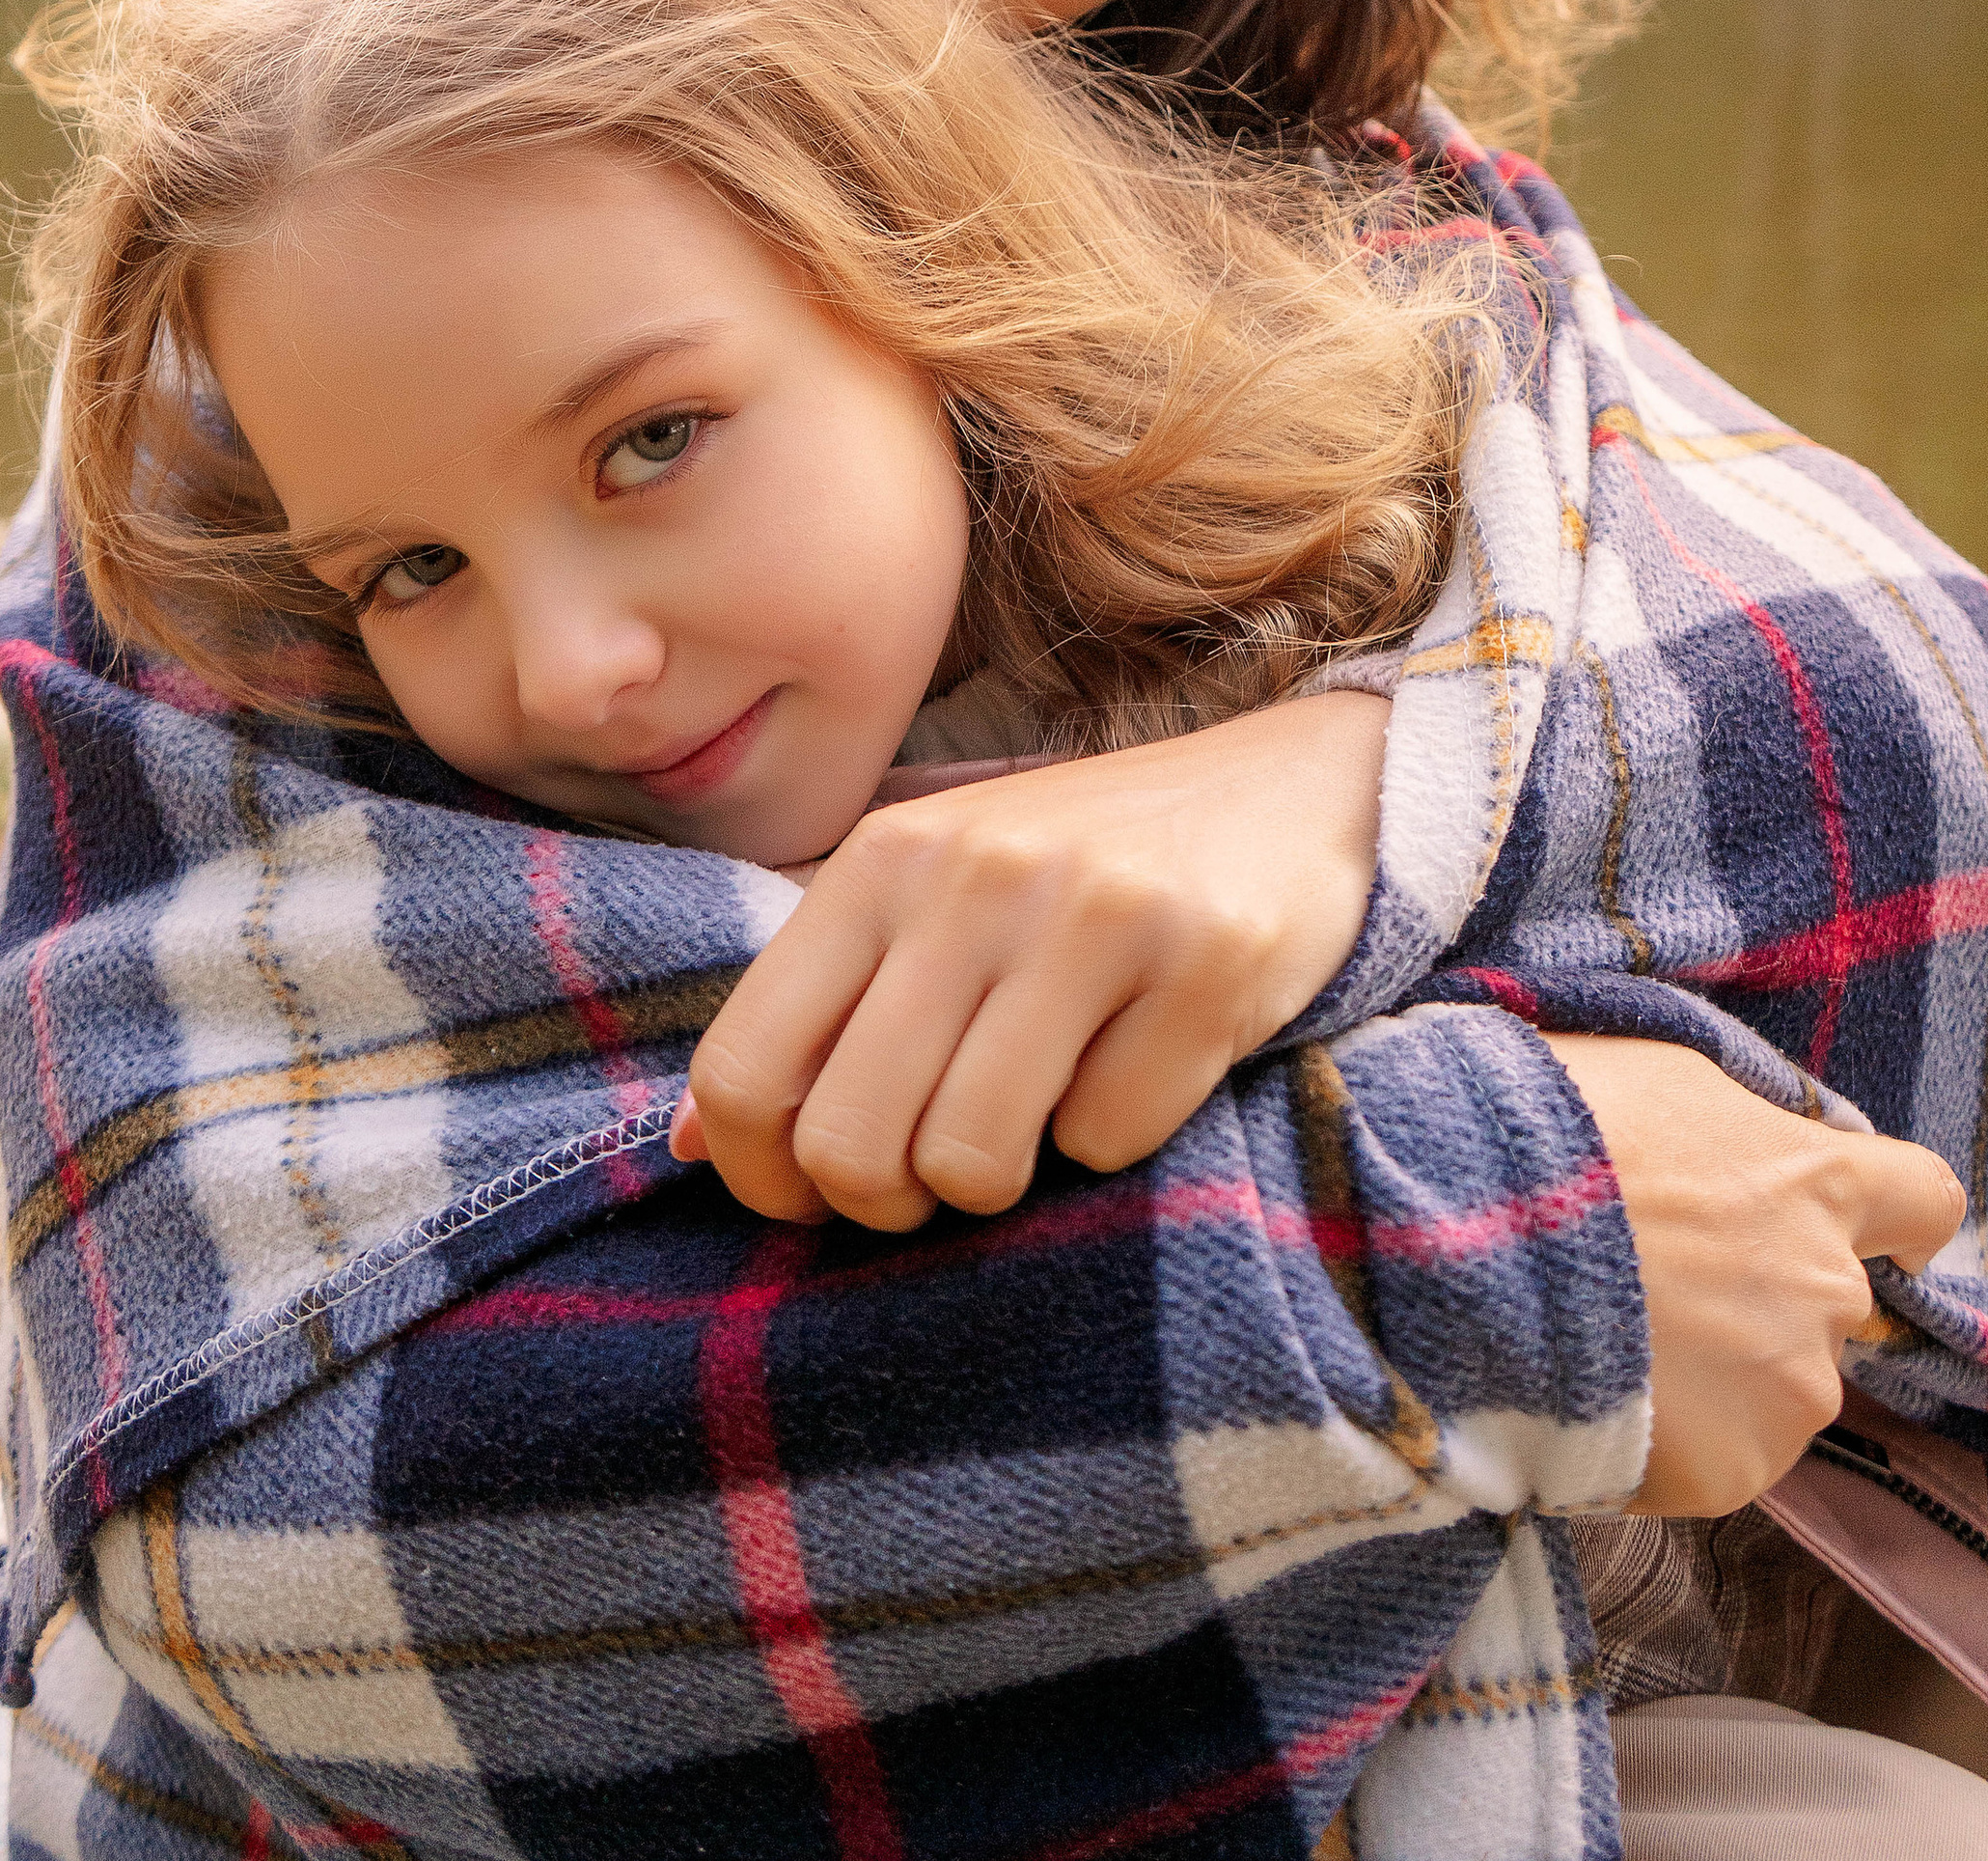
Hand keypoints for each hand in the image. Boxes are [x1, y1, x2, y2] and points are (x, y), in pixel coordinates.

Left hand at [674, 690, 1388, 1229]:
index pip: (743, 1068)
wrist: (1290, 787)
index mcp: (879, 862)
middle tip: (940, 1173)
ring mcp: (1088, 915)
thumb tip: (697, 1145)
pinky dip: (1117, 1136)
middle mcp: (970, 876)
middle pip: (846, 1141)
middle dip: (887, 1201)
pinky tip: (1141, 1061)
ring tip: (1038, 1116)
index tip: (815, 1195)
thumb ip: (818, 1006)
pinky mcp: (1202, 963)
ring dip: (1001, 1182)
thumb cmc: (1082, 869)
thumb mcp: (931, 899)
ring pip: (969, 1160)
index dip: (763, 1177)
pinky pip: (1107, 1141)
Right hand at [1542, 1032, 1965, 1516]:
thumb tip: (1738, 1139)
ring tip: (1608, 1344)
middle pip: (1827, 1302)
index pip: (1923, 1198)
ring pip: (1772, 1386)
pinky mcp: (1739, 1471)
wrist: (1471, 1243)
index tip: (1867, 1233)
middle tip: (1656, 1285)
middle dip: (1759, 1299)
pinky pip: (1719, 1458)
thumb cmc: (1552, 1132)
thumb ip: (1729, 1119)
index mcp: (1814, 1180)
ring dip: (1714, 1374)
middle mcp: (1828, 1288)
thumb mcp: (1654, 1074)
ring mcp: (1792, 1389)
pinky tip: (1598, 1397)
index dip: (1896, 1221)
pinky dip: (1671, 1441)